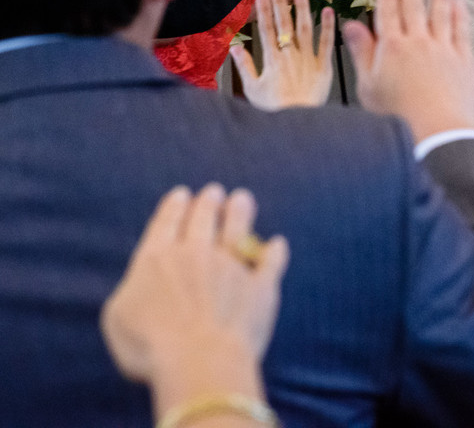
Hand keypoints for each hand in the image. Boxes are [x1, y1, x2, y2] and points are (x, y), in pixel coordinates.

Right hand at [100, 185, 287, 391]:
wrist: (200, 360)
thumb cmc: (150, 346)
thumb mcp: (118, 318)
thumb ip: (132, 290)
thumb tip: (142, 281)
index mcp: (156, 259)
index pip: (166, 224)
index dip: (174, 207)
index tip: (182, 193)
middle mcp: (196, 255)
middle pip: (203, 220)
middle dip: (208, 202)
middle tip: (214, 191)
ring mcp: (232, 268)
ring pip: (237, 230)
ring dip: (240, 213)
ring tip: (242, 199)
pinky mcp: (261, 286)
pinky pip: (271, 263)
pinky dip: (274, 252)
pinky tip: (278, 244)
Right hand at [231, 0, 334, 109]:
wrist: (298, 122)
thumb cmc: (275, 108)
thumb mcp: (253, 89)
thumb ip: (244, 66)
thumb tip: (234, 47)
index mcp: (272, 60)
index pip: (266, 30)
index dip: (263, 11)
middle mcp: (290, 56)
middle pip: (284, 24)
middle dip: (280, 3)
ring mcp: (308, 59)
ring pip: (305, 29)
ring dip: (302, 8)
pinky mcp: (324, 66)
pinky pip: (326, 43)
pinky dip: (327, 27)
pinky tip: (327, 10)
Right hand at [343, 0, 473, 140]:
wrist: (436, 131)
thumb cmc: (398, 115)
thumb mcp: (368, 86)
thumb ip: (362, 52)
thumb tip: (351, 25)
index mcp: (392, 47)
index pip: (388, 12)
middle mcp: (418, 42)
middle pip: (415, 6)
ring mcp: (444, 49)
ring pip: (441, 12)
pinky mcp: (464, 59)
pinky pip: (462, 29)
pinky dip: (460, 13)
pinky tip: (459, 3)